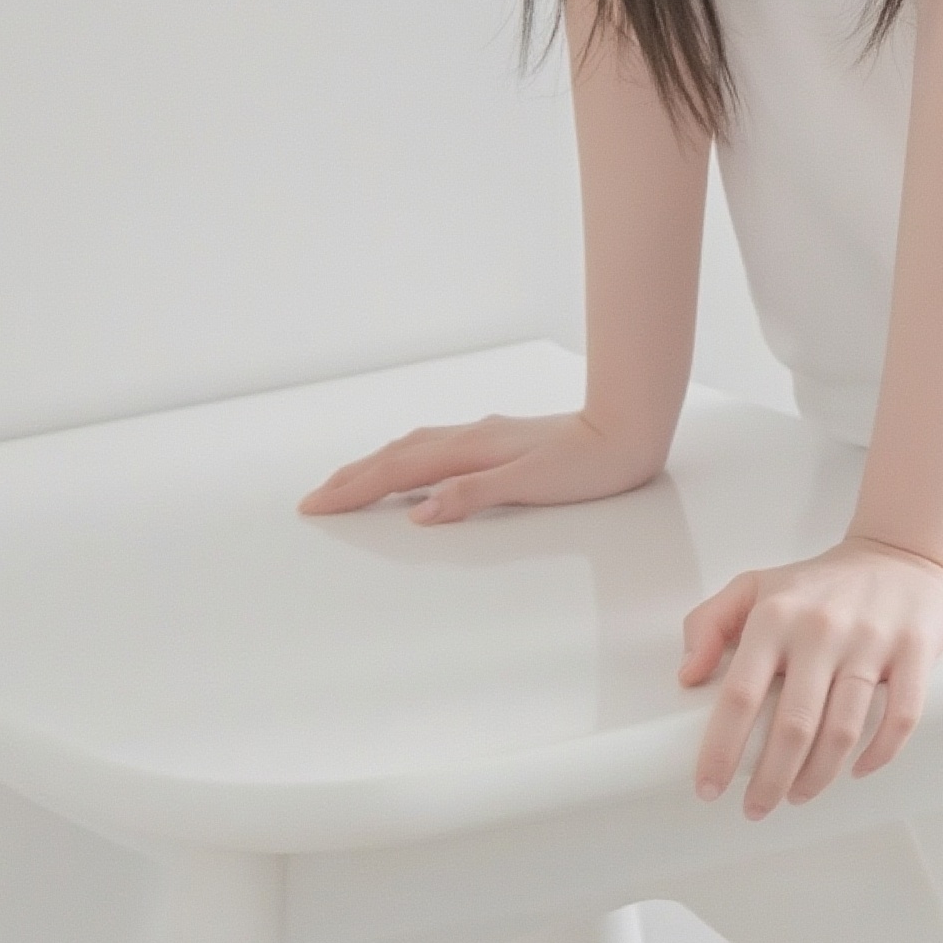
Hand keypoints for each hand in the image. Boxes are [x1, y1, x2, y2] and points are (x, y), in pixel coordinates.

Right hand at [296, 410, 657, 521]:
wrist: (627, 430)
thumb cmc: (587, 466)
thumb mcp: (532, 486)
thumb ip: (473, 495)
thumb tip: (418, 511)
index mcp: (472, 450)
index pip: (399, 471)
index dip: (355, 489)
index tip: (317, 506)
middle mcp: (472, 437)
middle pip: (398, 455)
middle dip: (353, 478)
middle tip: (314, 499)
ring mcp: (485, 436)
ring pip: (415, 447)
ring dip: (377, 465)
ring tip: (348, 481)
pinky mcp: (500, 440)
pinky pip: (436, 446)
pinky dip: (408, 457)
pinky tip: (412, 465)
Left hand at [678, 536, 942, 816]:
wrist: (898, 554)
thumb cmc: (819, 585)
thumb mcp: (754, 587)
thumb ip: (709, 623)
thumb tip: (688, 676)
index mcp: (775, 614)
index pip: (740, 694)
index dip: (721, 749)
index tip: (708, 788)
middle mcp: (821, 627)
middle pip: (793, 725)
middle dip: (770, 781)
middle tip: (756, 808)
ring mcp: (871, 638)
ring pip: (842, 730)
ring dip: (817, 778)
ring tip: (798, 796)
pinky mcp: (915, 648)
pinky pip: (901, 716)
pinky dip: (879, 754)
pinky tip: (858, 770)